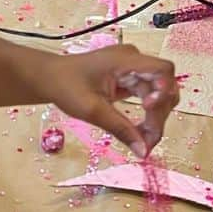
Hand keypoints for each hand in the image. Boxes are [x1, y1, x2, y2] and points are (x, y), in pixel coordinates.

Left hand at [38, 45, 178, 157]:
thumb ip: (120, 129)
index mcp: (125, 59)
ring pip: (158, 94)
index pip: (162, 70)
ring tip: (144, 140)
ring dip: (155, 117)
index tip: (150, 110)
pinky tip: (141, 132)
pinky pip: (148, 95)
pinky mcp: (129, 78)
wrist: (48, 78)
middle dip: (159, 113)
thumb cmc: (65, 86)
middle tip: (148, 141)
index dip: (164, 90)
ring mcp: (132, 68)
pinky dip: (147, 114)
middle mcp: (133, 60)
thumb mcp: (92, 110)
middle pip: (164, 86)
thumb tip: (144, 151)